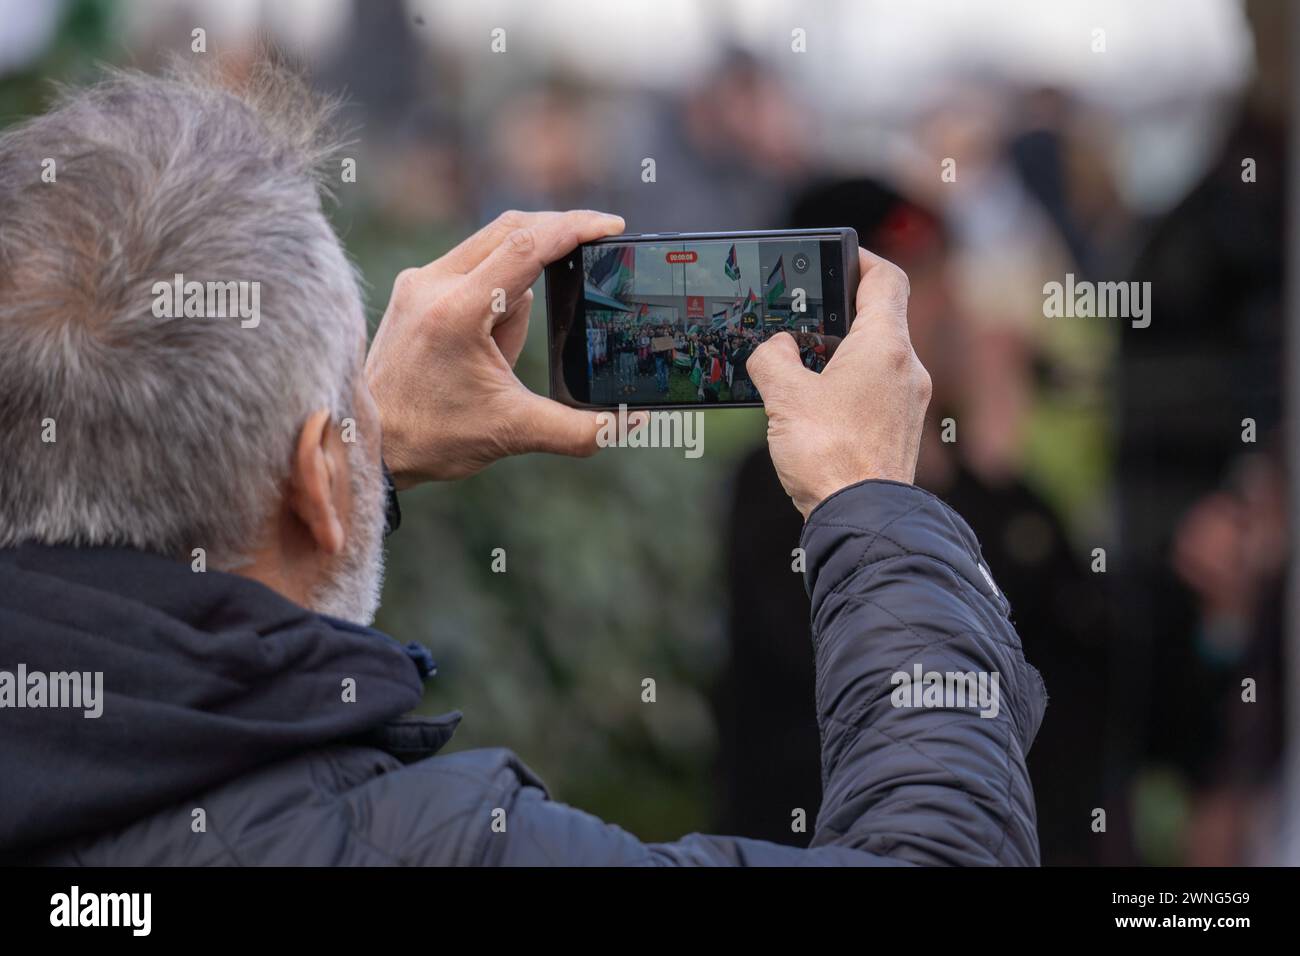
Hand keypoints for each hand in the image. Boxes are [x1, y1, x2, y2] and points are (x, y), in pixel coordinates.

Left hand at [366, 210, 625, 486]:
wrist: (370, 444)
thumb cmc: (433, 438)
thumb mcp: (515, 432)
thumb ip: (581, 430)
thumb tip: (633, 424)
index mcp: (457, 311)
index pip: (526, 246)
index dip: (574, 228)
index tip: (611, 226)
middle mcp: (433, 283)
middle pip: (510, 230)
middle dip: (557, 236)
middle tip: (597, 247)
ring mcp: (419, 282)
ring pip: (491, 251)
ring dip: (520, 285)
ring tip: (502, 358)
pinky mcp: (414, 289)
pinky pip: (471, 268)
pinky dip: (497, 291)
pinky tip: (488, 346)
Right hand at [747, 249, 930, 518]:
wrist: (863, 519)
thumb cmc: (830, 455)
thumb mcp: (784, 396)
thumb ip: (773, 359)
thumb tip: (775, 349)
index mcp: (885, 346)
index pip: (885, 279)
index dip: (860, 260)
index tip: (835, 258)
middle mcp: (908, 369)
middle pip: (879, 319)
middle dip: (838, 315)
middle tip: (800, 317)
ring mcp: (908, 403)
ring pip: (876, 359)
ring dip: (840, 355)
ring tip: (799, 368)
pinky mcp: (900, 432)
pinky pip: (876, 392)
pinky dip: (848, 387)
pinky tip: (815, 408)